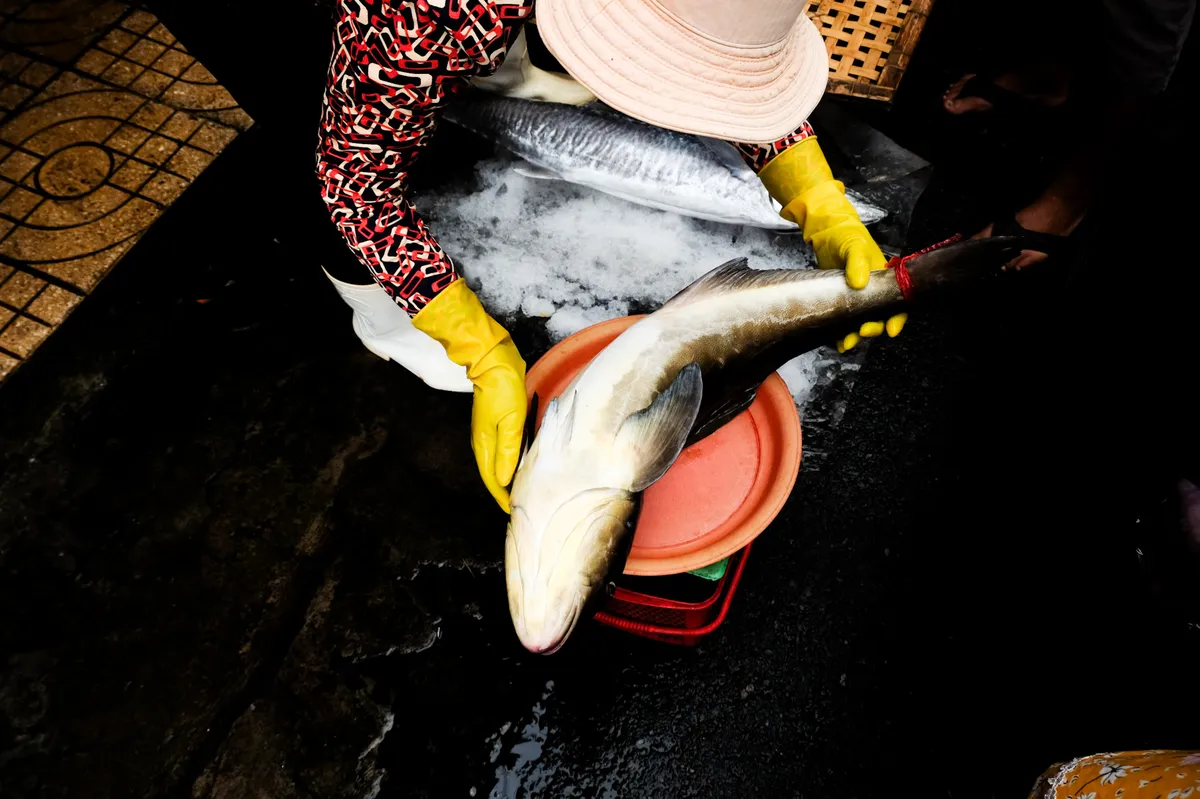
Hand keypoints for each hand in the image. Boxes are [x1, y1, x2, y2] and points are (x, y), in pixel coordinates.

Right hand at [413, 279, 526, 511]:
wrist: (492, 360)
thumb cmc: (504, 388)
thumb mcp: (512, 420)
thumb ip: (509, 450)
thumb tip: (506, 479)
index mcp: (485, 444)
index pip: (493, 480)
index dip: (503, 498)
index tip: (514, 512)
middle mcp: (482, 443)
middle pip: (492, 476)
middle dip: (503, 493)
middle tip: (519, 507)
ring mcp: (485, 434)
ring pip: (494, 465)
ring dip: (505, 480)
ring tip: (519, 492)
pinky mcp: (491, 425)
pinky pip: (498, 453)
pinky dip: (506, 464)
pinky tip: (517, 466)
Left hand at [757, 136, 906, 352]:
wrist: (824, 233)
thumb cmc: (844, 235)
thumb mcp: (852, 244)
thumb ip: (857, 262)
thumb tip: (860, 283)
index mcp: (884, 278)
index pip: (898, 302)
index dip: (897, 318)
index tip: (891, 331)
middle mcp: (873, 290)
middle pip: (880, 317)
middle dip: (872, 328)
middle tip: (861, 333)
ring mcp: (857, 297)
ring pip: (861, 322)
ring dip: (855, 335)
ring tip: (845, 344)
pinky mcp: (841, 300)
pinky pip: (844, 320)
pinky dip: (841, 332)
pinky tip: (836, 341)